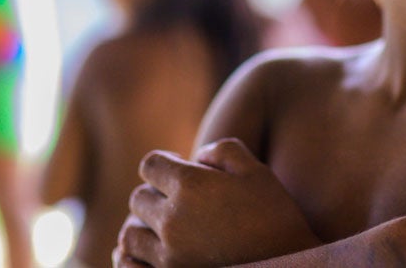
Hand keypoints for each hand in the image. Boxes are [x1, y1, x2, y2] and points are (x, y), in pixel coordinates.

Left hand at [118, 138, 319, 267]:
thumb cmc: (275, 217)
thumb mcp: (256, 171)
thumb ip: (223, 150)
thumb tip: (197, 157)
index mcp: (190, 185)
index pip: (150, 165)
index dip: (163, 163)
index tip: (178, 167)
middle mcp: (172, 219)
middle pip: (139, 198)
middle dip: (155, 193)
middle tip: (177, 200)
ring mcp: (168, 255)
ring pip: (130, 235)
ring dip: (143, 226)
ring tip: (163, 228)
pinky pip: (130, 267)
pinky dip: (132, 258)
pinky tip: (149, 253)